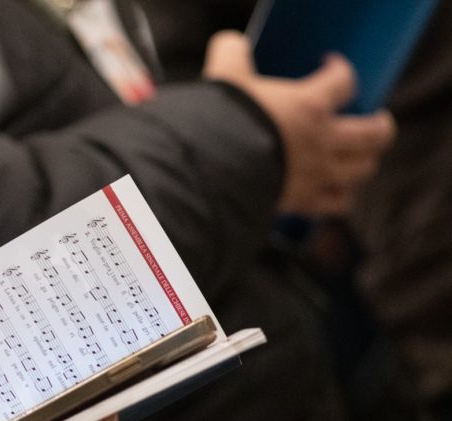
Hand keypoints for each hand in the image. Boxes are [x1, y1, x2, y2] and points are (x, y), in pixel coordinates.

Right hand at [203, 31, 395, 216]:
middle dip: (380, 124)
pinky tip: (334, 190)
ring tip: (357, 155)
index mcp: (310, 106)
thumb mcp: (224, 79)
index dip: (341, 70)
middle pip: (375, 133)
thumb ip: (232, 54)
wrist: (211, 173)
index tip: (330, 67)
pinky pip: (338, 203)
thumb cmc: (220, 123)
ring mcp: (318, 175)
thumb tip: (231, 44)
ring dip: (364, 160)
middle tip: (373, 118)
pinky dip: (341, 196)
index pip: (344, 81)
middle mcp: (323, 141)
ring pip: (364, 168)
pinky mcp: (304, 202)